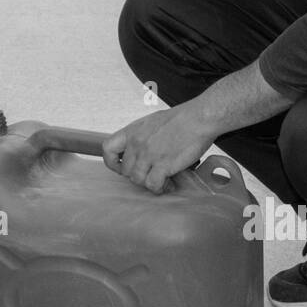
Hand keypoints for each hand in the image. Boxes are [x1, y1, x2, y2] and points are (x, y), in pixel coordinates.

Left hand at [102, 95, 220, 193]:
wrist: (198, 118)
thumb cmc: (180, 119)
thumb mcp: (151, 122)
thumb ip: (140, 137)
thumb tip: (138, 151)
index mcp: (132, 131)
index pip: (108, 149)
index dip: (112, 162)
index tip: (121, 167)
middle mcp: (137, 143)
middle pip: (126, 171)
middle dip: (138, 175)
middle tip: (151, 174)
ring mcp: (149, 155)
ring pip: (137, 180)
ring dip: (149, 183)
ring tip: (162, 180)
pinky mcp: (163, 165)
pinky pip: (153, 185)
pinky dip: (160, 188)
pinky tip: (168, 183)